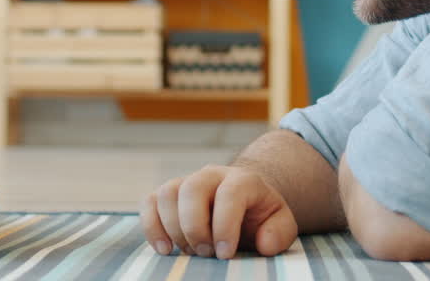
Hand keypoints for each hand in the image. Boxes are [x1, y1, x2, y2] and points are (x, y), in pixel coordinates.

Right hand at [141, 165, 297, 259]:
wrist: (244, 204)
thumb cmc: (260, 217)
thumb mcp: (280, 223)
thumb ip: (278, 232)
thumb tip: (264, 243)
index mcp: (242, 180)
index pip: (229, 194)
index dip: (224, 225)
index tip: (225, 254)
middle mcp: (211, 175)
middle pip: (192, 188)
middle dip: (195, 226)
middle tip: (206, 253)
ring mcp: (187, 182)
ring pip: (167, 193)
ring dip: (174, 228)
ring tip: (190, 252)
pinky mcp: (169, 195)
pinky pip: (149, 202)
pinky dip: (152, 226)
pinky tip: (165, 249)